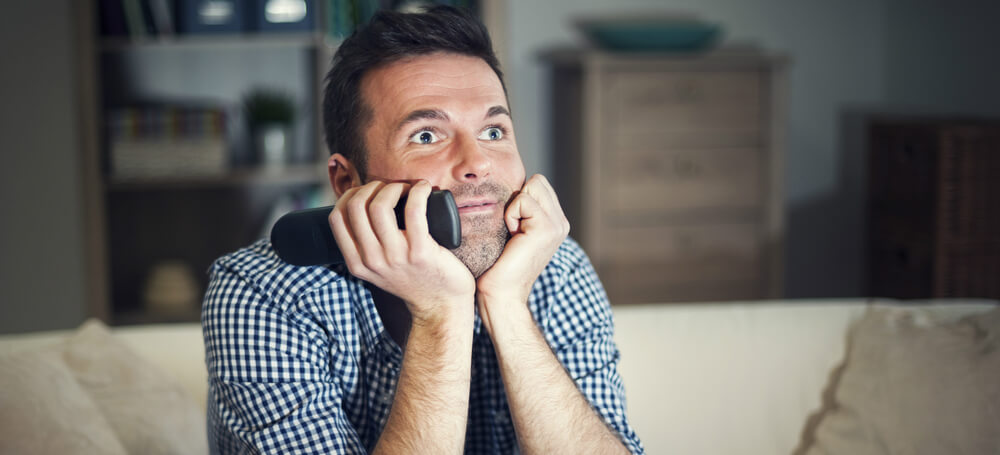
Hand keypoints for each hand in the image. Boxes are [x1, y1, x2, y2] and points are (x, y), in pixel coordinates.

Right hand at [329, 180, 474, 323]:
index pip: (336, 218)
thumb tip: (362, 206)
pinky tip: (423, 188)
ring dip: (393, 187)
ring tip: (406, 189)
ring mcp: (395, 257)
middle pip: (356, 206)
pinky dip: (418, 192)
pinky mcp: (421, 252)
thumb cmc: (413, 280)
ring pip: (379, 205)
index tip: (368, 192)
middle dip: (372, 187)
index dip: (350, 195)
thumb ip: (366, 247)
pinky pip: (414, 210)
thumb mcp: (378, 269)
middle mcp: (372, 261)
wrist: (441, 306)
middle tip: (390, 188)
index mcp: (357, 263)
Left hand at [476, 174, 569, 315]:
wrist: (503, 294)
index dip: (518, 198)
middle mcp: (560, 222)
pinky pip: (522, 199)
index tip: (512, 226)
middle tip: (512, 229)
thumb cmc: (499, 266)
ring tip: (513, 233)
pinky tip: (512, 237)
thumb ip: (520, 210)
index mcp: (555, 222)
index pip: (538, 185)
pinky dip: (510, 215)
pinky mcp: (547, 227)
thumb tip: (507, 188)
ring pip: (533, 185)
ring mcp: (557, 225)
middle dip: (518, 198)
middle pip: (537, 181)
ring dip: (514, 206)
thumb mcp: (513, 231)